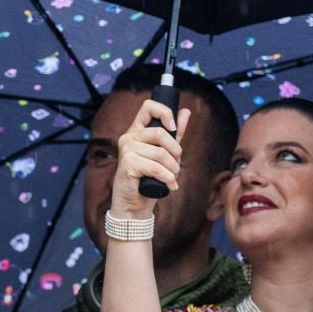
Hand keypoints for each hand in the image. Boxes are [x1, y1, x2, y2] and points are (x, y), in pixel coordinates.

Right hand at [111, 99, 187, 219]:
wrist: (134, 204)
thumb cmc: (149, 179)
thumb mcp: (165, 154)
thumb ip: (174, 134)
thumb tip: (185, 112)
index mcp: (137, 131)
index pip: (148, 107)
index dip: (164, 113)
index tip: (173, 128)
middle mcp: (129, 137)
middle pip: (160, 132)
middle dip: (175, 152)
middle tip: (176, 165)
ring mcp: (126, 150)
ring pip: (160, 153)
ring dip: (173, 169)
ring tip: (172, 178)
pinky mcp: (127, 164)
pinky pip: (155, 167)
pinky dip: (167, 178)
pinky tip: (170, 186)